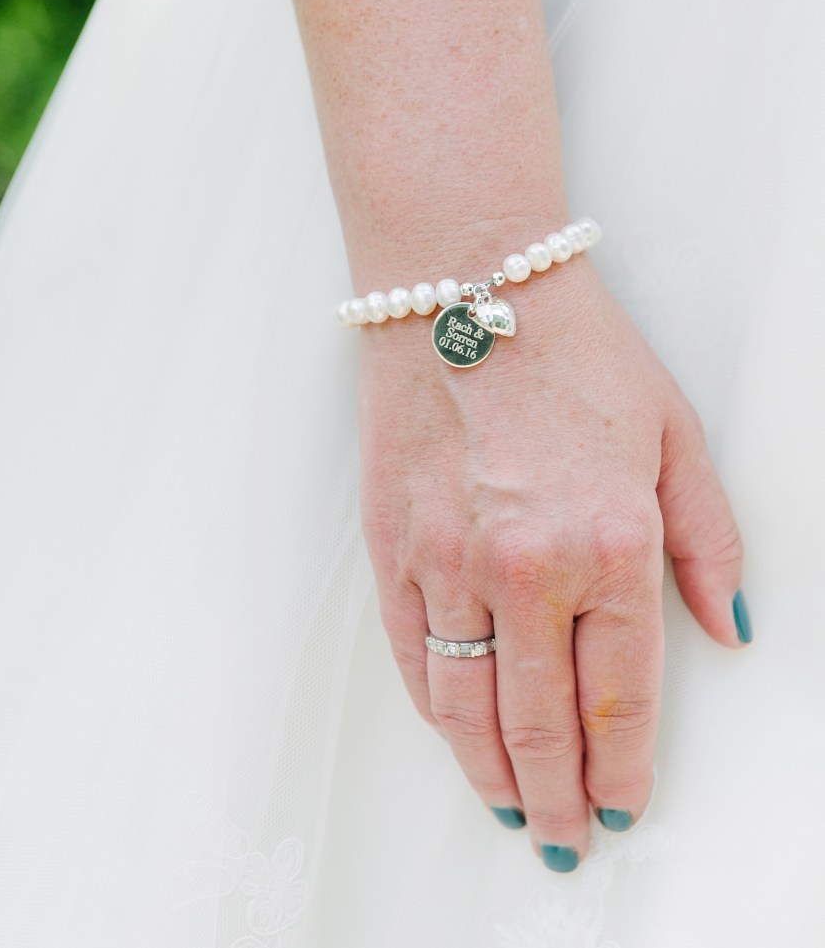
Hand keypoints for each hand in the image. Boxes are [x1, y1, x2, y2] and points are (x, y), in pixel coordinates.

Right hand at [357, 250, 746, 870]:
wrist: (467, 282)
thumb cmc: (574, 349)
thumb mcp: (674, 434)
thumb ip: (710, 541)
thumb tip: (728, 629)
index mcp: (611, 542)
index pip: (622, 694)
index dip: (626, 767)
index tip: (625, 805)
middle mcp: (527, 566)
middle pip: (541, 723)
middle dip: (559, 797)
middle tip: (565, 838)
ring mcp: (449, 558)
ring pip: (466, 705)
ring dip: (490, 771)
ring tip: (510, 806)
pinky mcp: (392, 542)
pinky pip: (411, 651)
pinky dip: (434, 707)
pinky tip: (453, 730)